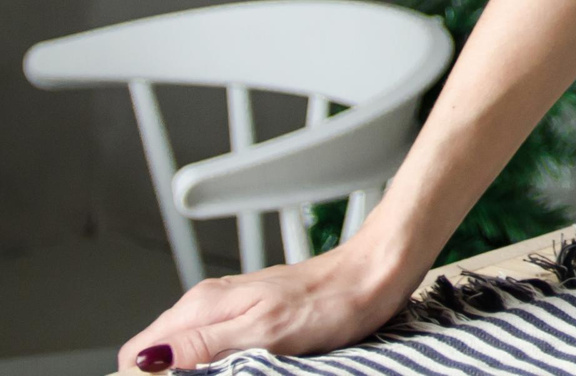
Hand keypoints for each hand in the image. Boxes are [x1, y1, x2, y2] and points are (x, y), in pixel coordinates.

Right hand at [117, 235, 420, 371]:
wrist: (373, 276)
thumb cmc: (329, 301)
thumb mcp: (262, 332)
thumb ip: (201, 346)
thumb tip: (146, 361)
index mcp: (201, 307)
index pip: (136, 355)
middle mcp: (207, 304)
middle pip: (156, 356)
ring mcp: (228, 308)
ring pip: (185, 353)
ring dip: (197, 373)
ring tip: (238, 374)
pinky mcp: (249, 315)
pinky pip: (215, 346)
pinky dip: (222, 365)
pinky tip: (245, 369)